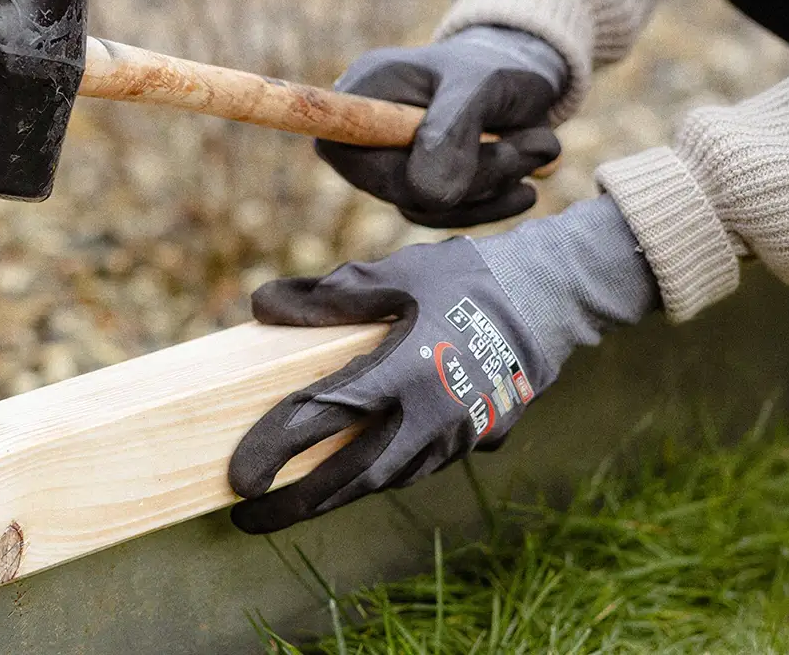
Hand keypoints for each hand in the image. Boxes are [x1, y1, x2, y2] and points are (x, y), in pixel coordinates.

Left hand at [228, 197, 657, 532]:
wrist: (550, 298)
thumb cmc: (466, 279)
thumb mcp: (396, 273)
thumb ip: (328, 294)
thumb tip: (263, 304)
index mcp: (406, 371)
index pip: (325, 418)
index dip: (275, 449)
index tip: (237, 477)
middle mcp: (430, 417)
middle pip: (351, 475)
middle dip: (297, 502)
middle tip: (248, 515)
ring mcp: (455, 436)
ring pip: (384, 480)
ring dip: (335, 494)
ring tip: (287, 503)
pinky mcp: (473, 440)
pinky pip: (413, 468)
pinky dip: (374, 476)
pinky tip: (349, 473)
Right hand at [316, 26, 569, 227]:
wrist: (520, 74)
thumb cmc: (496, 67)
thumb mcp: (482, 85)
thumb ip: (453, 132)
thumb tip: (429, 196)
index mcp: (365, 90)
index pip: (343, 145)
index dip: (387, 168)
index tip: (454, 169)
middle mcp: (368, 130)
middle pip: (395, 184)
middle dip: (473, 176)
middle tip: (531, 148)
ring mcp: (392, 162)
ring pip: (426, 206)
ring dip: (491, 188)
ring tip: (537, 148)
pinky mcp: (420, 187)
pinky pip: (446, 215)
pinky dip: (491, 204)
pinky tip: (526, 186)